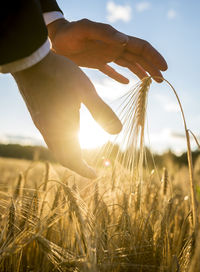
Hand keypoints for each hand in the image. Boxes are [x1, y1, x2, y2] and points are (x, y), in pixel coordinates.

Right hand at [12, 51, 121, 177]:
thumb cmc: (60, 74)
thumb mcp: (86, 91)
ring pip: (56, 148)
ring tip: (82, 156)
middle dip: (77, 165)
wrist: (31, 61)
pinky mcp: (39, 115)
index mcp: (61, 129)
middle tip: (90, 169)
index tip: (95, 176)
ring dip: (70, 155)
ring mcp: (42, 123)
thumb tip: (118, 132)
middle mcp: (49, 131)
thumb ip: (102, 112)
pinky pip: (51, 139)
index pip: (72, 159)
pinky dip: (63, 145)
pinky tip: (70, 135)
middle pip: (62, 157)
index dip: (84, 170)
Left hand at [48, 18, 167, 82]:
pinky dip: (121, 76)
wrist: (55, 39)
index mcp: (116, 39)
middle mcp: (115, 46)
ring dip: (141, 72)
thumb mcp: (85, 29)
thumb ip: (104, 33)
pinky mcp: (97, 62)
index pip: (141, 47)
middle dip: (152, 68)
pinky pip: (113, 70)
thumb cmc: (69, 33)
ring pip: (129, 64)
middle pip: (139, 58)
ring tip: (150, 83)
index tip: (164, 69)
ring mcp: (107, 54)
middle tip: (162, 81)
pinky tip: (127, 83)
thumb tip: (124, 40)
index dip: (154, 57)